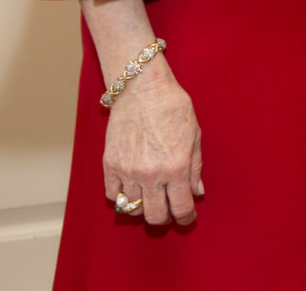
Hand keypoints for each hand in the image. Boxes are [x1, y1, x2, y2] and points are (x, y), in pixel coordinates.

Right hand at [100, 61, 202, 226]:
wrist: (142, 88)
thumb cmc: (172, 107)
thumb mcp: (194, 135)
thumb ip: (195, 167)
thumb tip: (196, 192)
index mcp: (176, 167)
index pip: (180, 208)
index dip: (185, 218)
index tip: (187, 218)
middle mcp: (151, 174)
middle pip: (155, 216)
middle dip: (165, 218)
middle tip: (169, 211)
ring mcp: (128, 171)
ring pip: (132, 209)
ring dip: (142, 208)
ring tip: (150, 199)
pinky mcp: (110, 164)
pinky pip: (112, 195)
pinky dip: (121, 197)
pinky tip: (131, 189)